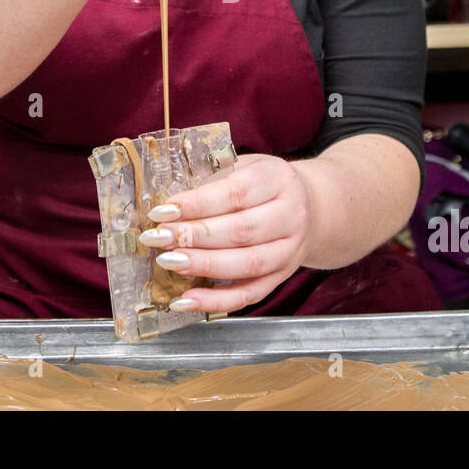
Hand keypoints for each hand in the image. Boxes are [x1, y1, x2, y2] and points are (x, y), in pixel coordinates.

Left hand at [138, 153, 315, 312]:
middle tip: (159, 239)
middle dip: (194, 237)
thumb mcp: (243, 167)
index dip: (196, 204)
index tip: (163, 211)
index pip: (235, 194)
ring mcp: (290, 250)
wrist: (310, 206)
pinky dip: (216, 301)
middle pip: (241, 231)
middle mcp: (290, 215)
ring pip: (247, 264)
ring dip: (204, 266)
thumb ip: (211, 181)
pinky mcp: (282, 276)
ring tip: (169, 262)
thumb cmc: (264, 184)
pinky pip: (249, 294)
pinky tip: (186, 299)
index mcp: (277, 180)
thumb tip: (167, 207)